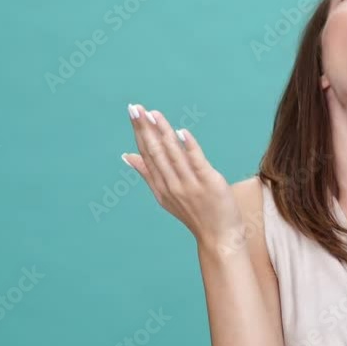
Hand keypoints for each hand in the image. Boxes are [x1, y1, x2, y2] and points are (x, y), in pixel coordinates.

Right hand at [123, 103, 241, 247]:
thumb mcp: (165, 195)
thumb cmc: (195, 214)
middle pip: (156, 152)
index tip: (133, 113)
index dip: (139, 132)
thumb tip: (127, 156)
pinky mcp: (208, 183)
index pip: (147, 154)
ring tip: (154, 114)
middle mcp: (172, 184)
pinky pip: (197, 162)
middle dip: (145, 128)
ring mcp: (189, 184)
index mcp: (160, 186)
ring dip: (163, 132)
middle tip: (135, 108)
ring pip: (173, 154)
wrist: (219, 238)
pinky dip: (189, 147)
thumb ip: (148, 173)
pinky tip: (182, 132)